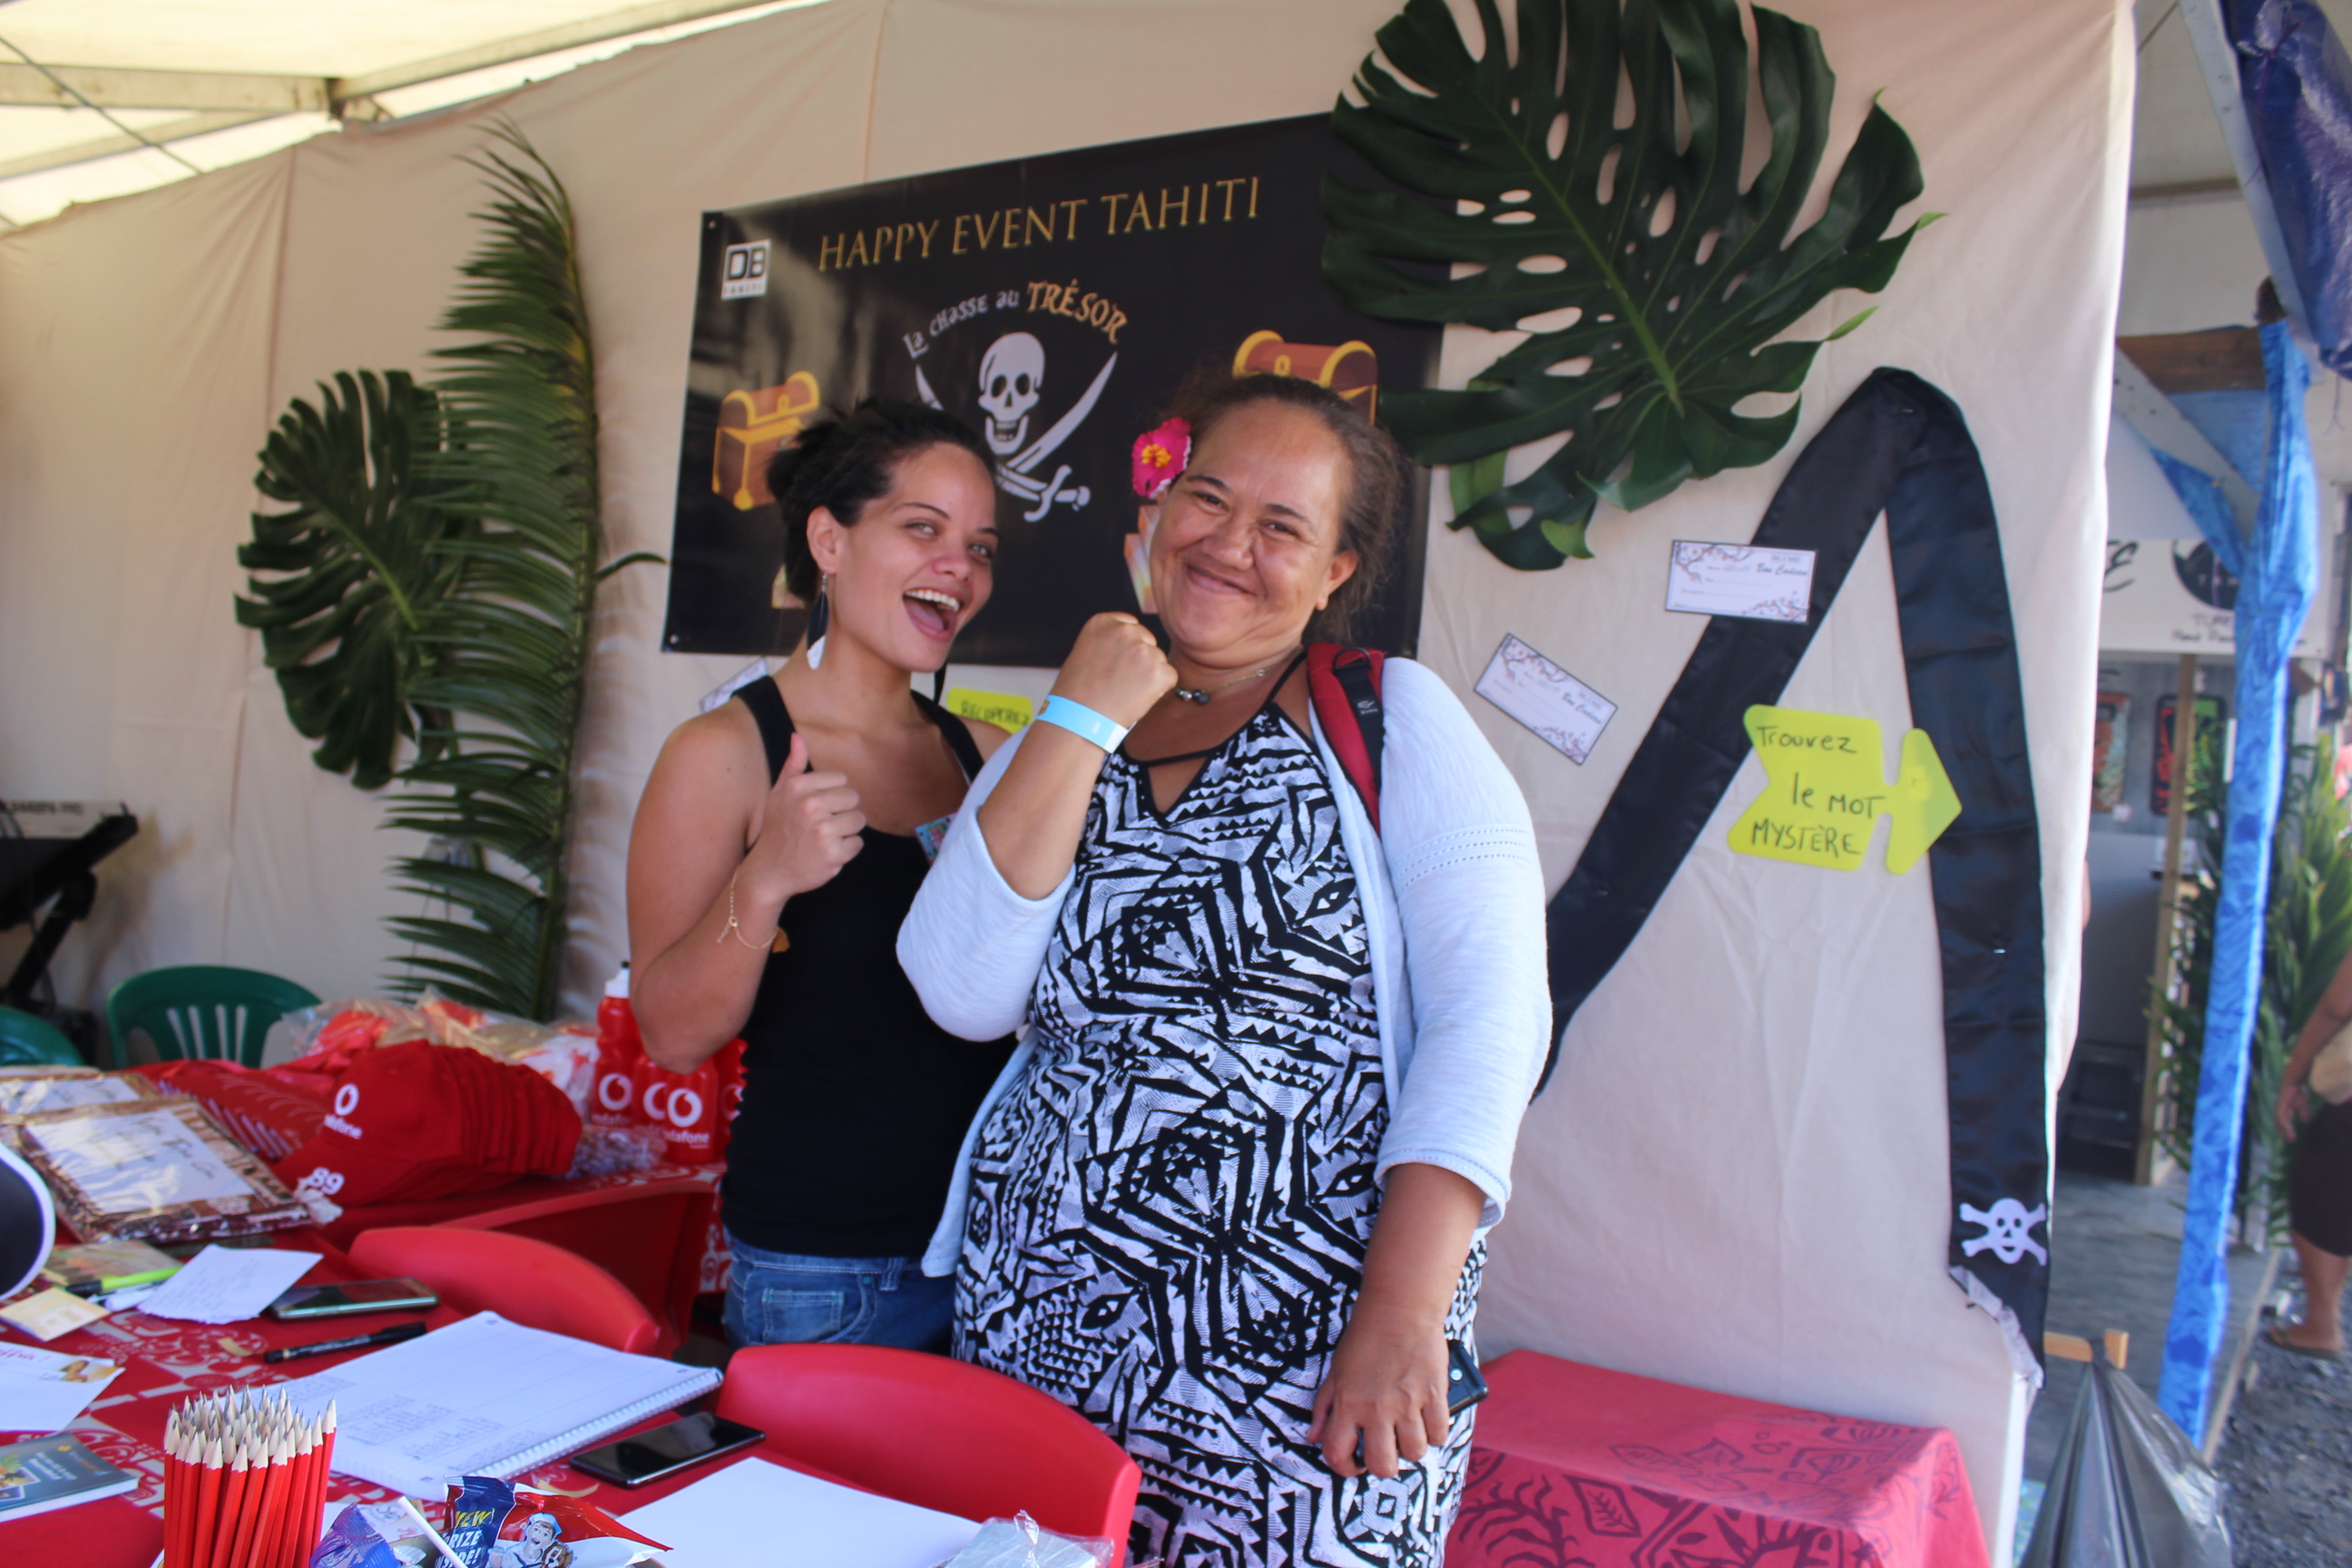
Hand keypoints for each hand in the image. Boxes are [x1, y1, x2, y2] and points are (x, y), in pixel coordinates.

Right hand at [741, 733, 863, 903]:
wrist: (768, 872)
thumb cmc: (777, 830)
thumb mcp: (778, 795)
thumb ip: (792, 765)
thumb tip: (797, 735)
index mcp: (798, 788)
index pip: (841, 780)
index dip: (832, 795)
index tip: (816, 809)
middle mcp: (810, 806)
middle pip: (853, 799)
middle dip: (842, 812)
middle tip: (821, 826)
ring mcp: (822, 831)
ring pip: (859, 821)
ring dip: (846, 831)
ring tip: (824, 839)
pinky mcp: (833, 855)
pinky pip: (857, 843)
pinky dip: (846, 851)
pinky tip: (826, 853)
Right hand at [1052, 612, 1176, 727]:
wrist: (1078, 720)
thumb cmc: (1076, 692)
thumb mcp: (1085, 651)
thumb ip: (1109, 640)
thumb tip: (1133, 643)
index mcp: (1103, 622)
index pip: (1130, 626)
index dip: (1126, 648)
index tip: (1116, 664)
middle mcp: (1124, 630)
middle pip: (1147, 640)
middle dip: (1140, 659)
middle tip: (1121, 681)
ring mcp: (1143, 650)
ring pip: (1158, 659)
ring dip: (1149, 674)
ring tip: (1124, 692)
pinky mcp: (1158, 671)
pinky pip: (1169, 676)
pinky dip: (1159, 690)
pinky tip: (1137, 698)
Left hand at [1308, 1303, 1448, 1479]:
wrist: (1399, 1309)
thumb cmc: (1365, 1337)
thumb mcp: (1335, 1371)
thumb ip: (1324, 1407)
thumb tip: (1314, 1437)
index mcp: (1347, 1404)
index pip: (1338, 1454)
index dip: (1345, 1468)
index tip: (1354, 1464)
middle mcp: (1376, 1409)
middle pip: (1383, 1465)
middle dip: (1384, 1466)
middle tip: (1387, 1450)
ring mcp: (1408, 1404)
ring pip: (1415, 1453)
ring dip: (1412, 1447)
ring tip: (1409, 1430)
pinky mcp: (1434, 1395)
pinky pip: (1440, 1434)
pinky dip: (1436, 1432)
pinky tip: (1428, 1419)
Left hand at [2280, 1078, 2308, 1141]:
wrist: (2293, 1081)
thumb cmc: (2297, 1091)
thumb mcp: (2302, 1105)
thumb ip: (2303, 1113)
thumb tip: (2305, 1122)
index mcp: (2285, 1111)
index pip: (2284, 1123)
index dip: (2287, 1131)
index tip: (2292, 1138)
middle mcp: (2280, 1111)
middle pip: (2280, 1125)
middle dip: (2285, 1133)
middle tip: (2292, 1140)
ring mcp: (2280, 1108)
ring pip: (2280, 1122)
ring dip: (2286, 1130)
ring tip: (2292, 1138)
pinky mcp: (2281, 1105)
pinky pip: (2281, 1116)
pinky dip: (2284, 1123)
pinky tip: (2288, 1128)